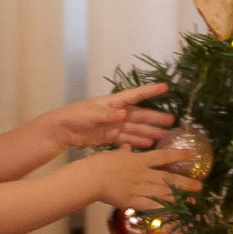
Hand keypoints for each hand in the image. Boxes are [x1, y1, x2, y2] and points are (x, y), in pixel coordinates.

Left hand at [52, 82, 174, 152]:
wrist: (61, 131)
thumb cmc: (74, 116)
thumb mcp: (90, 113)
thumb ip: (107, 114)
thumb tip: (124, 115)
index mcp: (113, 103)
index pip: (135, 95)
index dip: (150, 91)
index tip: (166, 87)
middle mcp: (117, 113)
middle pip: (139, 115)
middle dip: (155, 118)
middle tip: (172, 121)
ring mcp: (114, 126)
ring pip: (136, 129)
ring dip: (149, 132)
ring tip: (163, 136)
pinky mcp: (110, 138)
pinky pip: (127, 139)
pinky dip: (136, 142)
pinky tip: (146, 145)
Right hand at [90, 141, 197, 212]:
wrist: (92, 177)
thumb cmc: (100, 163)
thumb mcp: (114, 154)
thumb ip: (123, 152)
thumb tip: (127, 146)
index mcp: (140, 160)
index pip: (163, 156)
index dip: (178, 154)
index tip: (192, 154)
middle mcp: (143, 174)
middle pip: (168, 178)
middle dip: (184, 183)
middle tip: (199, 186)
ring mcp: (139, 188)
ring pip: (163, 192)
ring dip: (178, 197)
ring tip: (191, 200)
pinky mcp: (132, 201)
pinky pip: (150, 205)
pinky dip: (162, 209)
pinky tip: (173, 212)